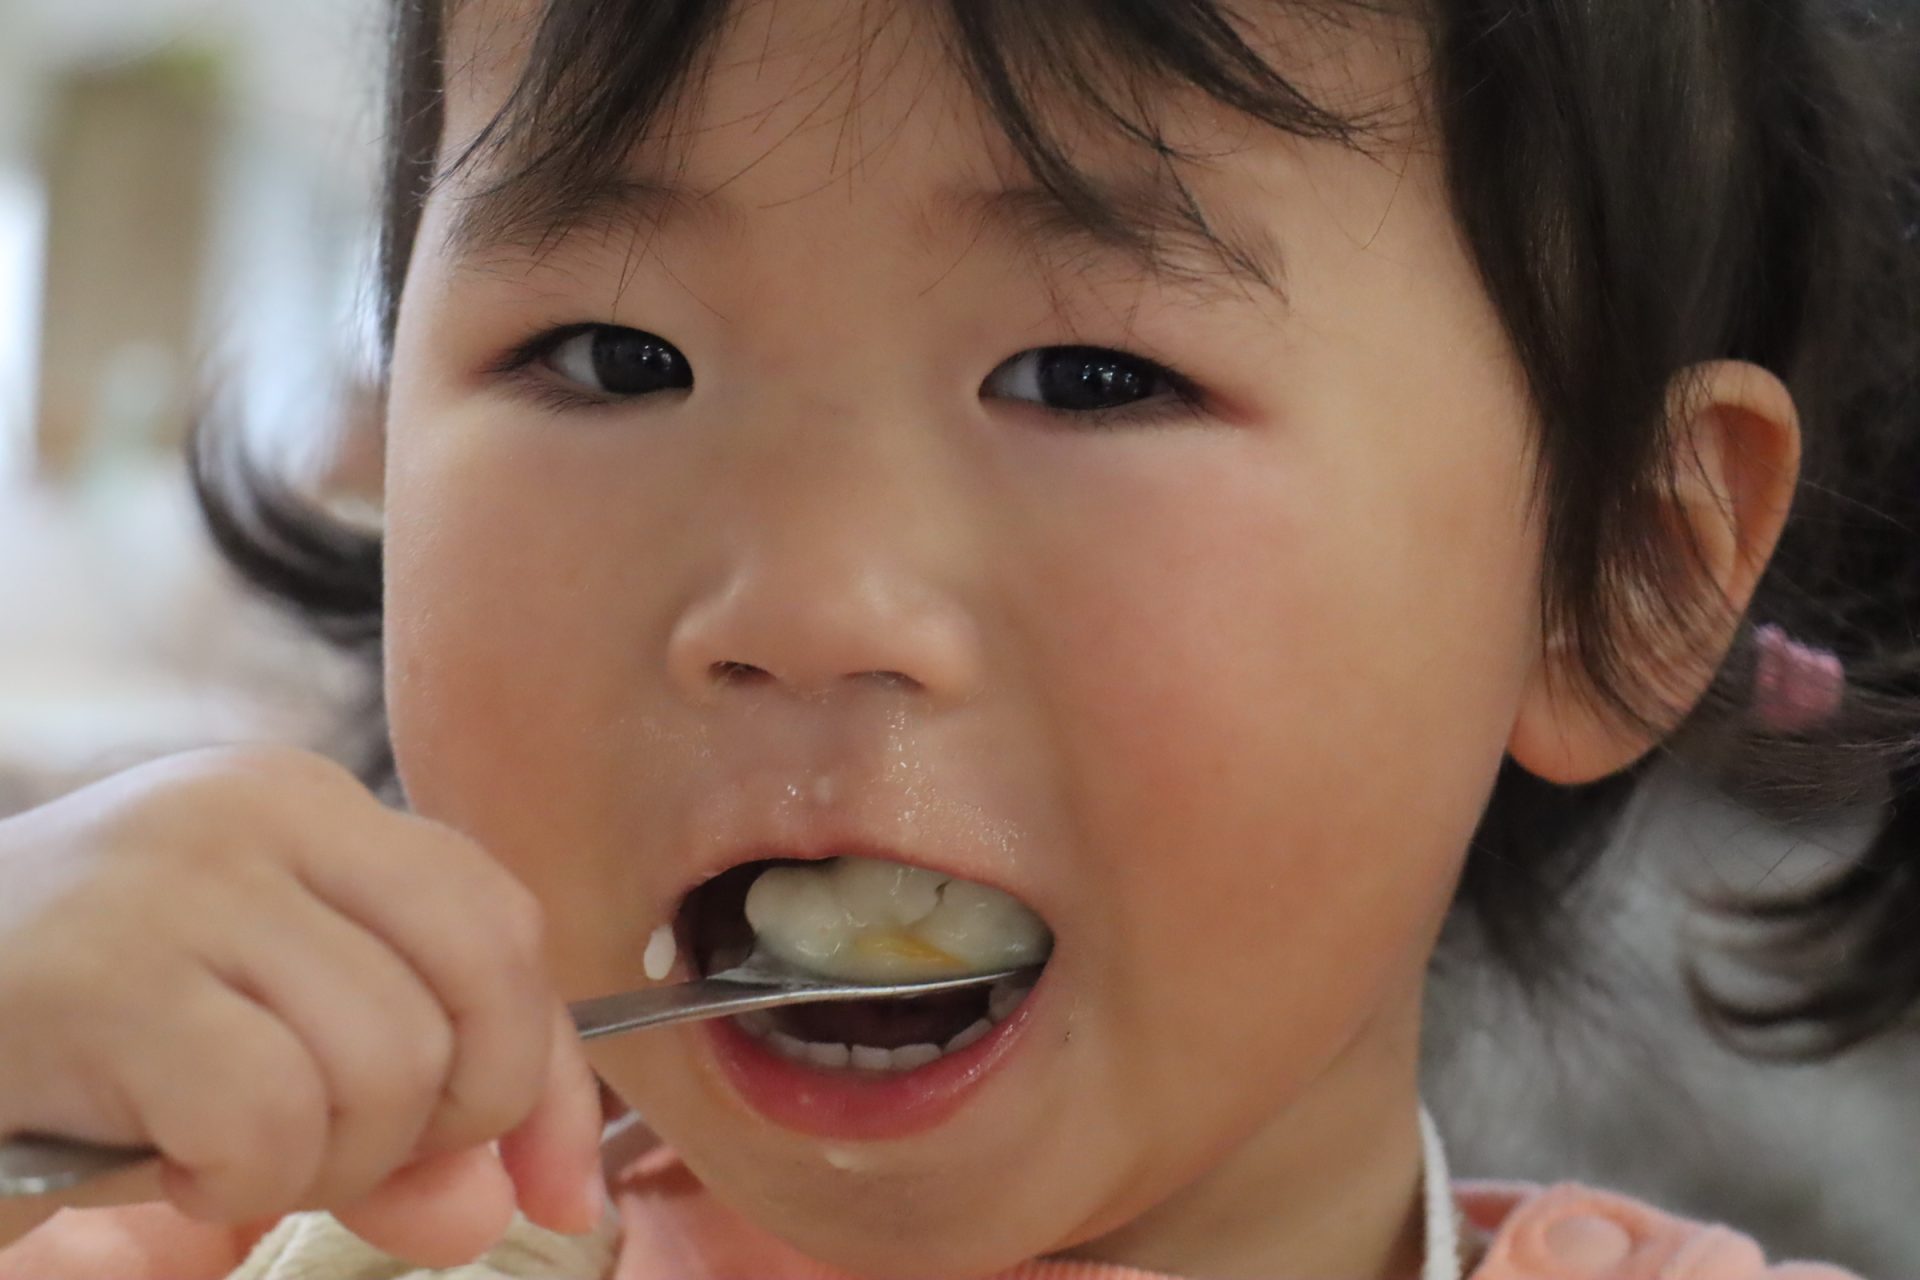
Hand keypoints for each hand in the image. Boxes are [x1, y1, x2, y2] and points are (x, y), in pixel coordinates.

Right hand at [0, 747, 604, 1267]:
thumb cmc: (77, 1035)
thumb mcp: (266, 1048)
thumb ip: (402, 1115)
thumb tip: (520, 1201)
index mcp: (313, 808)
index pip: (504, 925)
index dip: (549, 1070)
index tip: (558, 1187)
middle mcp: (261, 812)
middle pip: (483, 984)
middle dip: (445, 1119)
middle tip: (335, 1160)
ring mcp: (180, 881)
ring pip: (389, 1064)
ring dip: (324, 1168)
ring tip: (221, 1159)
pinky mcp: (104, 974)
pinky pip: (271, 1121)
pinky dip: (237, 1186)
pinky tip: (160, 1168)